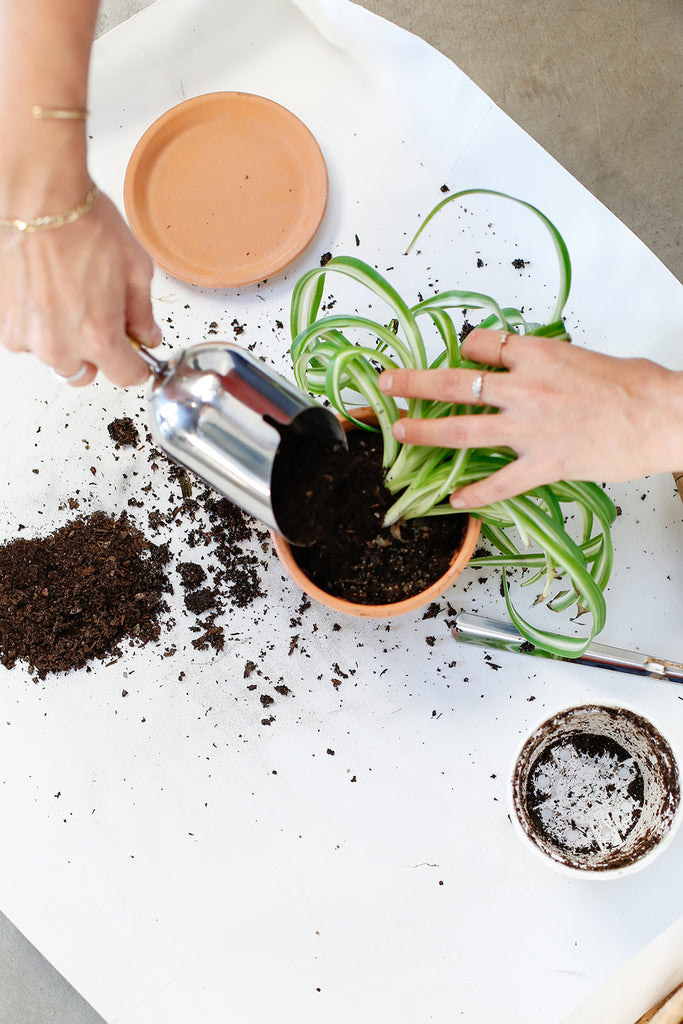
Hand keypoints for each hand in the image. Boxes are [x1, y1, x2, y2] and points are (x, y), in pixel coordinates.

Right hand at [0, 189, 160, 387]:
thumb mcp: (135, 268)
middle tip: (100, 320)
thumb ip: (142, 312)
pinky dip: (40, 326)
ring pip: (55, 358)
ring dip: (66, 342)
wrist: (40, 199)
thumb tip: (146, 335)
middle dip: (97, 355)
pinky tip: (48, 295)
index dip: (136, 366)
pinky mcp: (6, 323)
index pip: (126, 377)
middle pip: (86, 374)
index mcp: (99, 337)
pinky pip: (28, 339)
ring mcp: (29, 336)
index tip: (136, 357)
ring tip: (71, 301)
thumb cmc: (84, 225)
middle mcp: (60, 345)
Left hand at [378, 328, 682, 506]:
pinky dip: (475, 494)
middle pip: (454, 383)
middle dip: (413, 382)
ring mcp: (529, 428)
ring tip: (400, 432)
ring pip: (462, 430)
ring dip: (425, 432)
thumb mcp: (579, 357)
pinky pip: (499, 482)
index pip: (480, 345)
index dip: (464, 350)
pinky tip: (456, 500)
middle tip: (387, 383)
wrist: (661, 415)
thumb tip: (521, 365)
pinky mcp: (543, 464)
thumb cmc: (631, 384)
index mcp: (536, 354)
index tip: (458, 358)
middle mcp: (524, 388)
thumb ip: (543, 362)